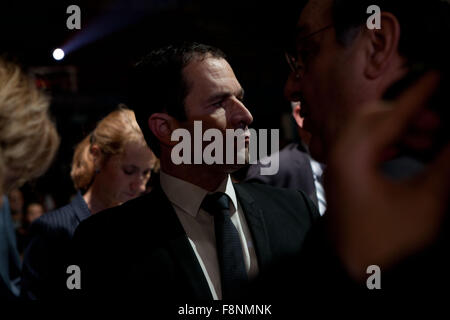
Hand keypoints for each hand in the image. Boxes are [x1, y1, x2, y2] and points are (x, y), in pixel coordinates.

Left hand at [325, 72, 449, 279]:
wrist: (356, 274)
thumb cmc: (387, 244)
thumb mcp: (426, 200)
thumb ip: (445, 161)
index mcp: (353, 157)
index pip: (390, 114)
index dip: (420, 94)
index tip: (440, 76)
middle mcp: (339, 155)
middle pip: (373, 115)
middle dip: (408, 112)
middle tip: (439, 121)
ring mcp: (338, 166)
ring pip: (369, 130)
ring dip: (401, 127)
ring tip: (433, 138)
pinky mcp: (344, 176)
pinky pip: (366, 146)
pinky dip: (390, 142)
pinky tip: (414, 150)